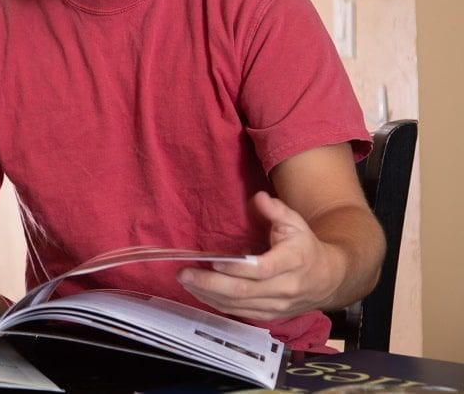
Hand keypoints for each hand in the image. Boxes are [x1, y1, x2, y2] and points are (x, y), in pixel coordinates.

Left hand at [176, 191, 346, 321]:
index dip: (236, 267)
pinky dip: (216, 304)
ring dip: (208, 295)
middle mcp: (285, 288)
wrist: (329, 279)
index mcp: (293, 262)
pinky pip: (239, 313)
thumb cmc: (306, 247)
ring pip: (238, 305)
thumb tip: (258, 198)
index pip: (262, 269)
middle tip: (184, 274)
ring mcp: (277, 305)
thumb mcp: (296, 223)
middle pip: (244, 291)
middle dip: (210, 284)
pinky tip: (199, 293)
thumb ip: (276, 210)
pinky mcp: (269, 315)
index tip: (213, 261)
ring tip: (185, 282)